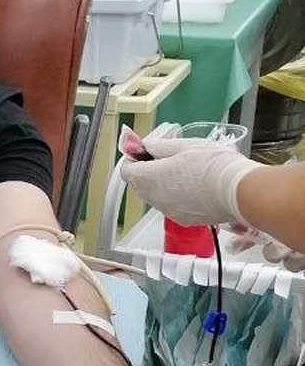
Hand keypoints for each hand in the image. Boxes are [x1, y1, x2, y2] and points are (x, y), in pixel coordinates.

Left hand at [119, 134, 261, 226]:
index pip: (126, 171)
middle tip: (167, 158)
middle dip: (148, 170)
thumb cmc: (213, 165)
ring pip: (156, 195)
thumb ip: (158, 146)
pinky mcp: (184, 219)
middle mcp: (155, 198)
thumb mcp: (183, 146)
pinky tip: (196, 185)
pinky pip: (172, 205)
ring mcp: (168, 211)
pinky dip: (177, 196)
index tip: (144, 151)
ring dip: (163, 184)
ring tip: (186, 170)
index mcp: (149, 178)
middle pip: (139, 184)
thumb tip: (146, 146)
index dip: (133, 158)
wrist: (239, 191)